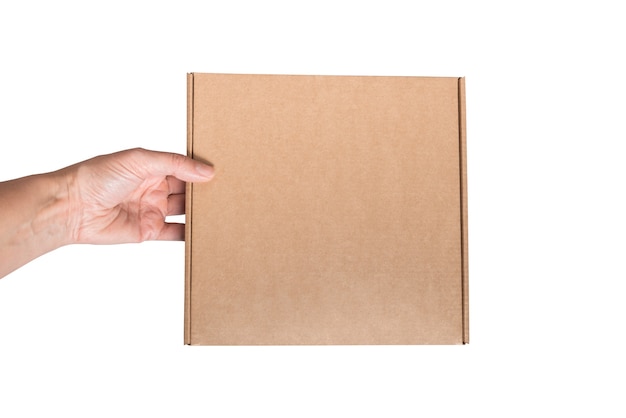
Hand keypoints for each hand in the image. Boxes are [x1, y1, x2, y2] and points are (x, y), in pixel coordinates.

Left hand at [64, 148, 214, 243]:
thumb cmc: (97, 176)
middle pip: (188, 190)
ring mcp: (152, 210)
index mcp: (152, 167)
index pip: (184, 167)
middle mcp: (154, 188)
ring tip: (224, 210)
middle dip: (206, 191)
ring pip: (185, 212)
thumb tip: (206, 171)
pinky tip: (207, 232)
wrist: (72, 207)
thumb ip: (175, 164)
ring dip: (201, 212)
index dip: (202, 169)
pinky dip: (191, 234)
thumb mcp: (140, 160)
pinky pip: (175, 233)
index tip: (225, 169)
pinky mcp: (149, 232)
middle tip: (230, 191)